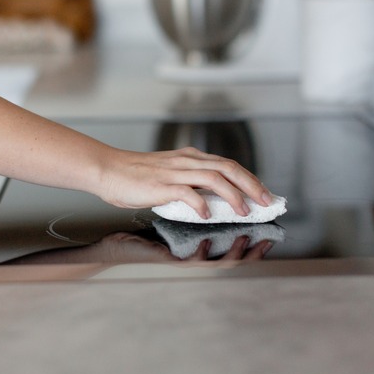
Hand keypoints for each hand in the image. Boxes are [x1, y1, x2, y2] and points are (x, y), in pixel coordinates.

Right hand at [96, 146, 271, 220]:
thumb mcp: (169, 173)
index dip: (250, 179)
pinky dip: (201, 204)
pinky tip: (207, 214)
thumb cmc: (134, 175)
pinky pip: (188, 193)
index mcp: (191, 158)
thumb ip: (189, 182)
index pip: (228, 165)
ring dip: (233, 195)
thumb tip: (212, 199)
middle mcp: (187, 162)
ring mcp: (175, 172)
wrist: (107, 169)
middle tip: (266, 201)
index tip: (263, 193)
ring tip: (244, 210)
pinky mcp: (161, 185)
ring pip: (214, 178)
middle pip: (228, 168)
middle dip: (252, 185)